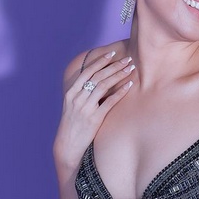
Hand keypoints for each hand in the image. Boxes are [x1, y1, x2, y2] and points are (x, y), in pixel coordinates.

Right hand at [53, 51, 134, 170]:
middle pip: (98, 76)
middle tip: (127, 59)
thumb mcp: (73, 107)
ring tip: (130, 69)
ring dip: (119, 75)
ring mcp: (85, 108)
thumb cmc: (72, 125)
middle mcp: (77, 98)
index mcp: (71, 93)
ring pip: (104, 86)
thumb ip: (82, 94)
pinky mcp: (94, 119)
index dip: (100, 61)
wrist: (68, 145)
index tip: (111, 53)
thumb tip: (96, 83)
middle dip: (114, 66)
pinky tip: (129, 86)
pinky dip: (120, 92)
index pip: (87, 72)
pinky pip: (109, 102)